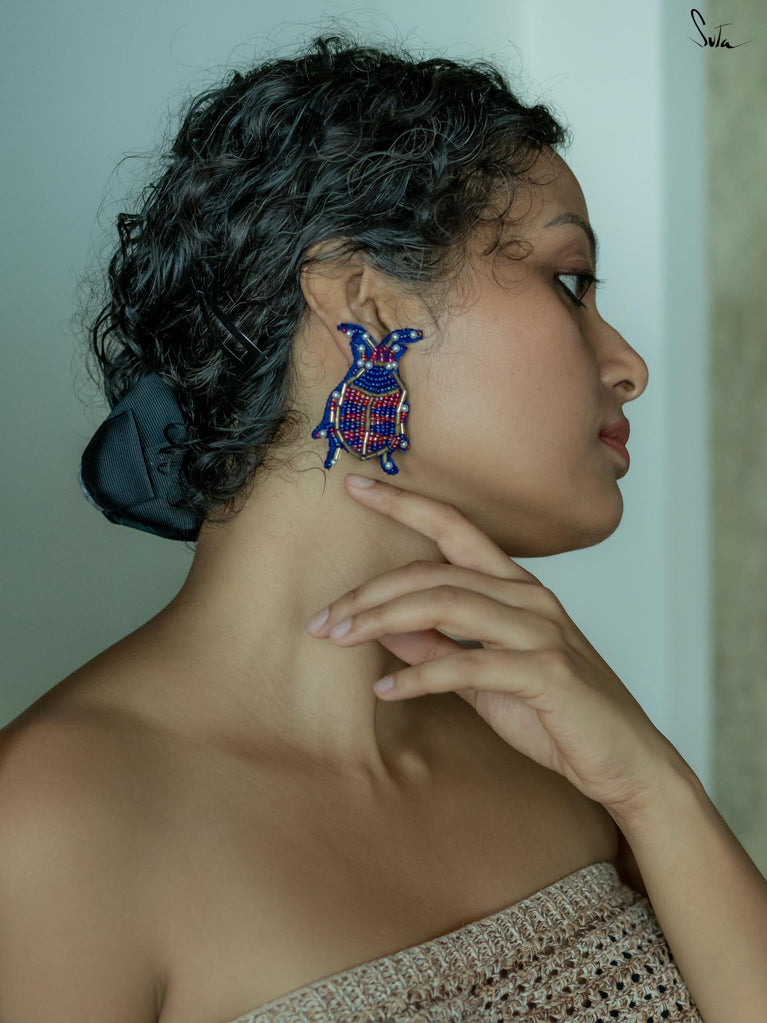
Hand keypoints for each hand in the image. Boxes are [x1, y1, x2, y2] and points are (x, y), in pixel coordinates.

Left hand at [305, 473, 688, 823]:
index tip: (356, 485)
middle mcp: (529, 598)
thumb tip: (386, 628)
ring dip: (382, 621)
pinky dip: (419, 677)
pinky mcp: (545, 672)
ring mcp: (540, 631)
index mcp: (517, 588)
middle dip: (368, 592)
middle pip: (433, 572)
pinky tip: (386, 692)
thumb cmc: (556, 714)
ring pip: (445, 604)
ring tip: (339, 639)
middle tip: (321, 618)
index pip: (454, 529)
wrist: (626, 761)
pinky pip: (467, 666)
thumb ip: (439, 648)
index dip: (405, 504)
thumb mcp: (484, 678)